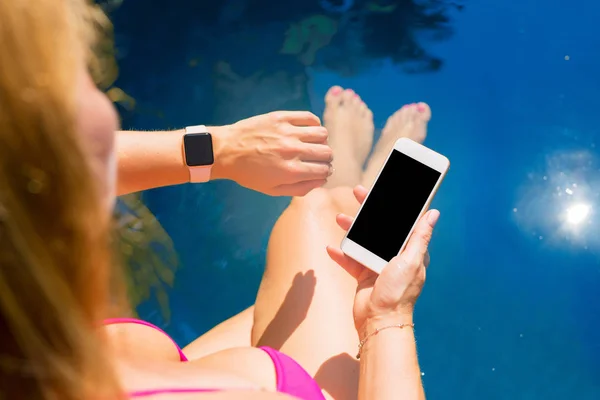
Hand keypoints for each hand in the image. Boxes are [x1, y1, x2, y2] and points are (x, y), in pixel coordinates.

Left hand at [210, 111, 332, 195]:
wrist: (226, 151)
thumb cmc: (249, 174)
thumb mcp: (272, 190)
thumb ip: (300, 188)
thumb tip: (321, 180)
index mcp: (291, 172)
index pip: (324, 170)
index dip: (325, 171)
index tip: (319, 170)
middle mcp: (293, 151)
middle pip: (327, 152)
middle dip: (326, 158)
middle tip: (317, 158)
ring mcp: (288, 132)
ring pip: (322, 133)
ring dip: (321, 141)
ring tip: (311, 143)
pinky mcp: (282, 117)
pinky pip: (310, 117)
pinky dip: (314, 124)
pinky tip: (306, 130)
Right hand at [326, 185, 438, 336]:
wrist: (379, 321)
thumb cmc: (398, 293)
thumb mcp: (411, 261)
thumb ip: (420, 237)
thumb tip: (434, 213)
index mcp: (410, 250)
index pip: (404, 221)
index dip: (395, 204)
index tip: (387, 188)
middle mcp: (394, 255)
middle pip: (380, 226)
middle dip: (369, 209)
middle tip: (358, 192)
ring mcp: (377, 264)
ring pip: (363, 239)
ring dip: (351, 228)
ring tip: (339, 218)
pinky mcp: (363, 274)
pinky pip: (350, 259)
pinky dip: (341, 253)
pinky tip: (331, 247)